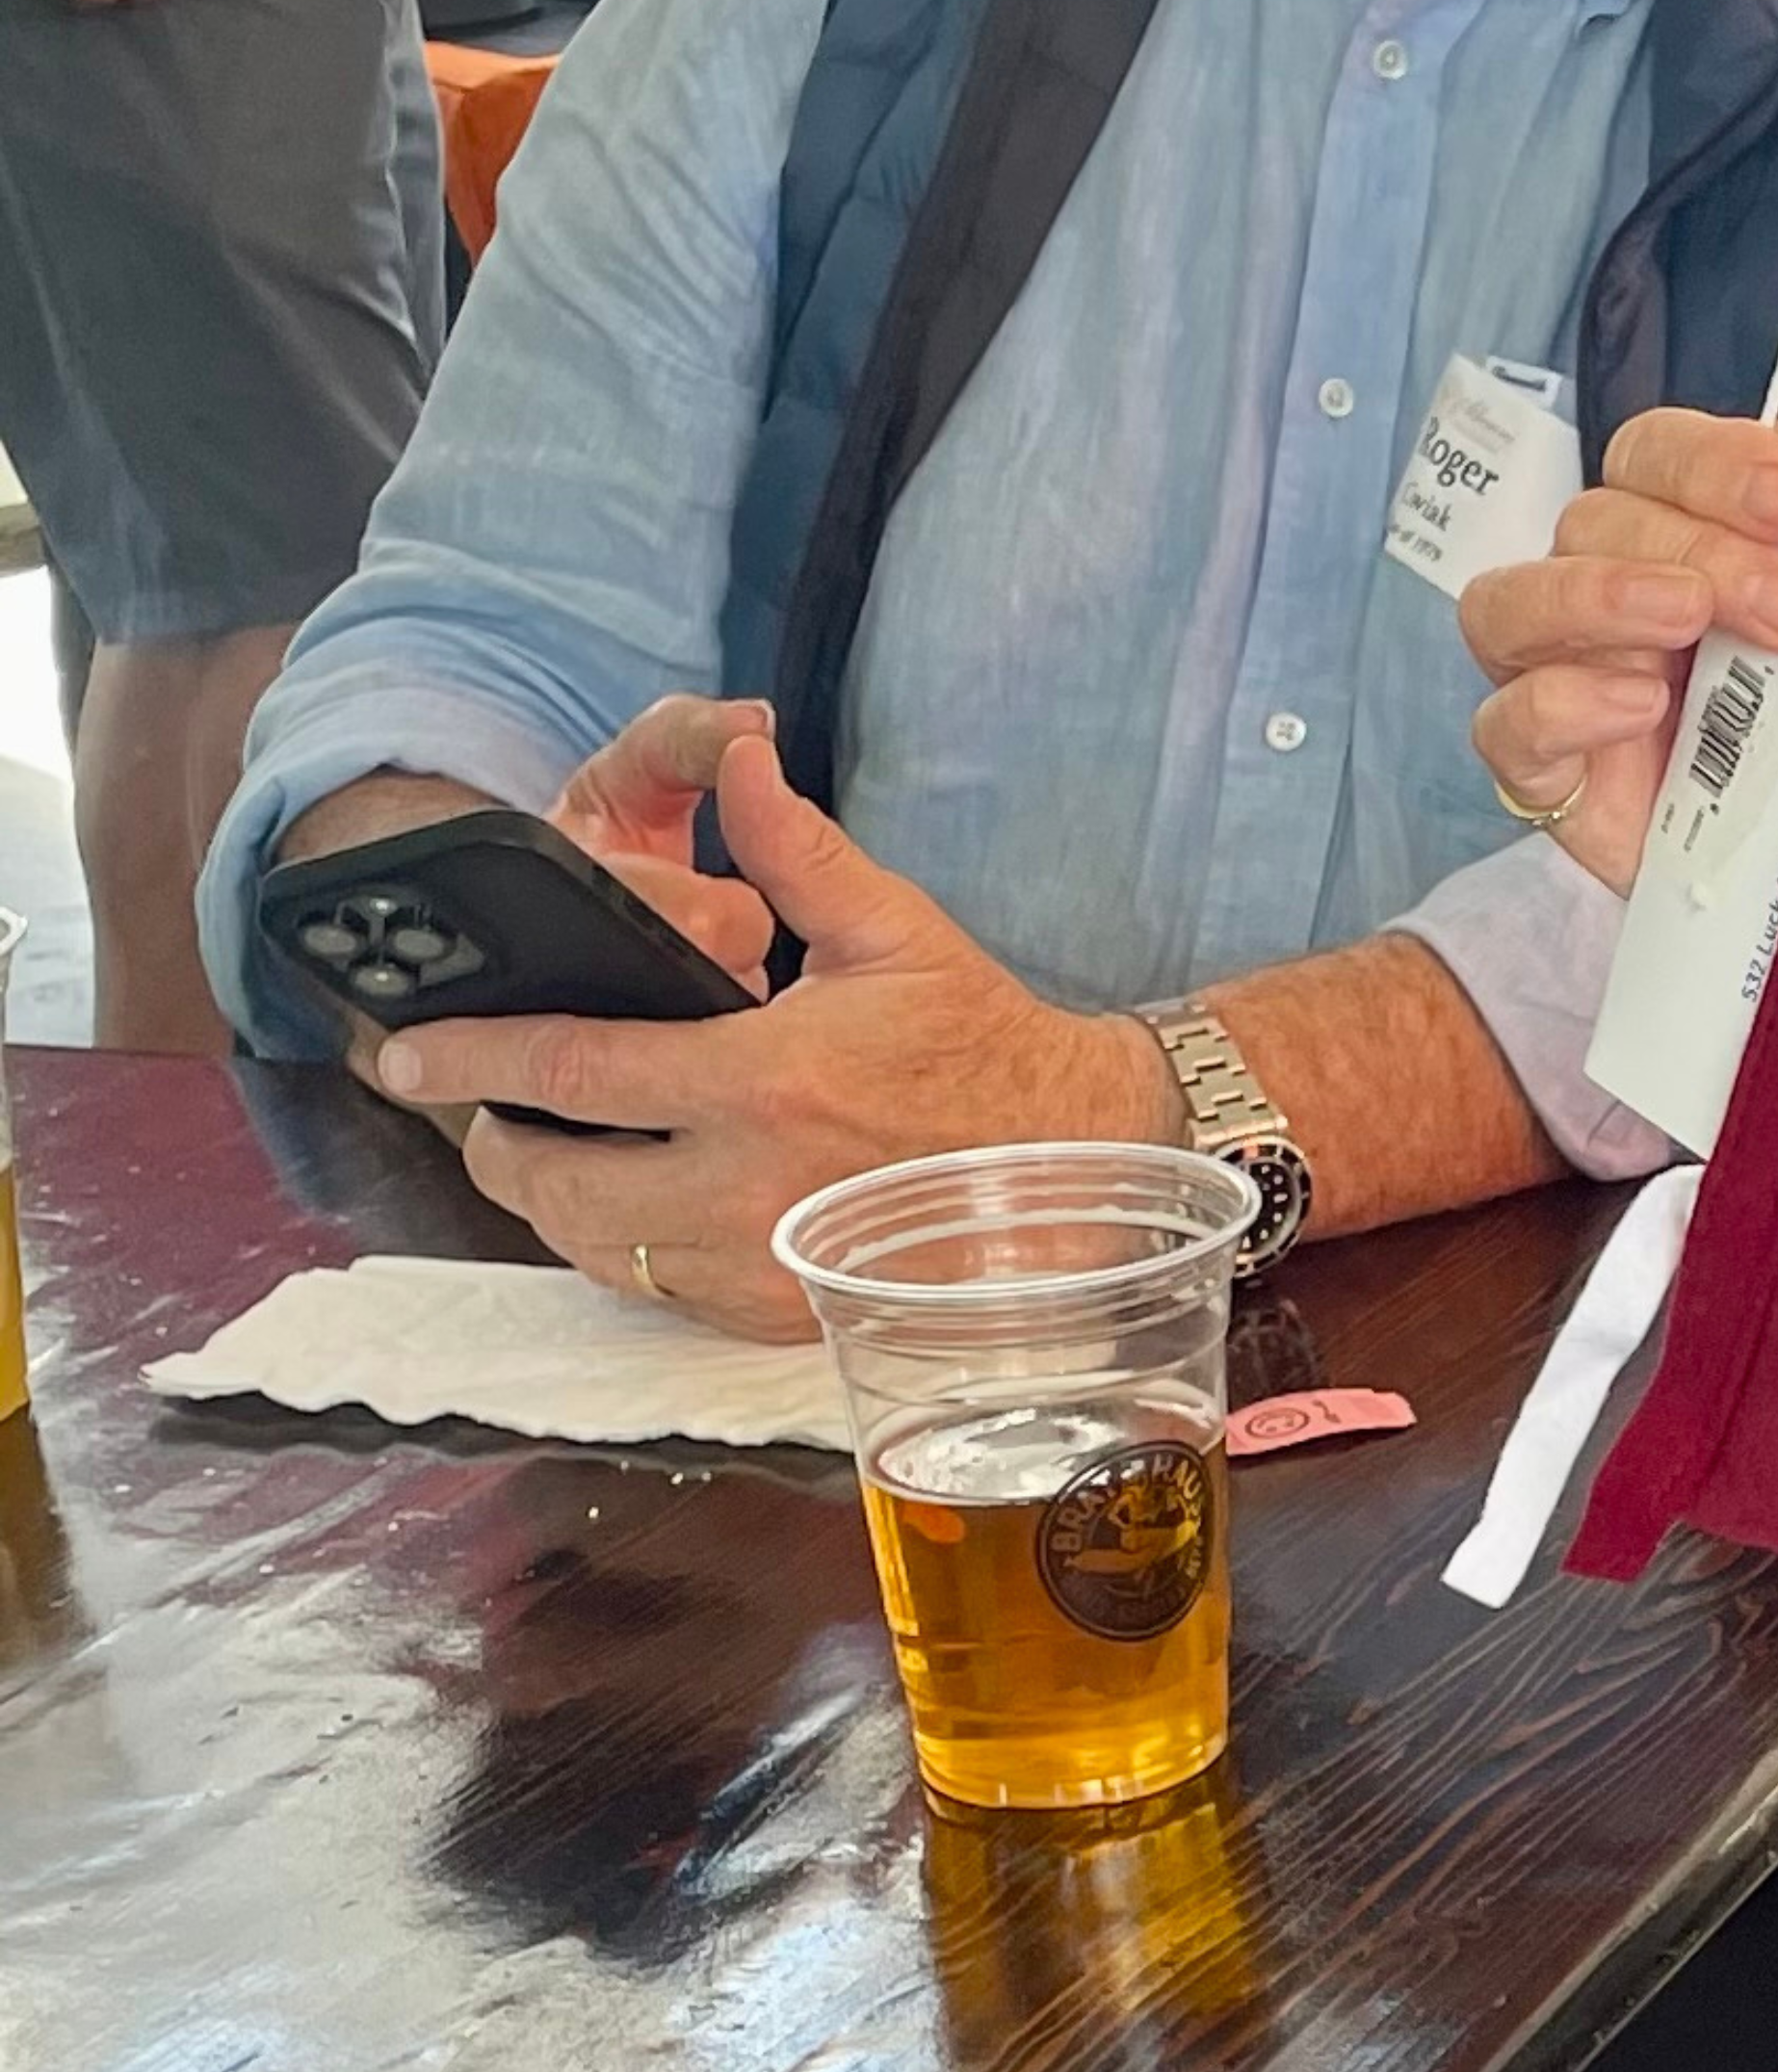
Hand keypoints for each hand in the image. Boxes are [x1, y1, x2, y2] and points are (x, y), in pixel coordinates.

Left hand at [373, 731, 1176, 1338]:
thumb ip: (799, 853)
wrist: (1080, 1163)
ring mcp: (761, 1262)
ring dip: (553, 1201)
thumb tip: (740, 758)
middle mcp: (746, 1184)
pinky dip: (626, 1248)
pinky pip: (658, 1289)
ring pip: (594, 1245)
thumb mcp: (897, 933)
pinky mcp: (780, 1312)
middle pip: (553, 1183)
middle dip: (496, 1143)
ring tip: (551, 1153)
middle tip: (485, 1111)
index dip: (472, 1059)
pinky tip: (640, 1203)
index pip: (570, 1072)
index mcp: (762, 1078)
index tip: (403, 1048)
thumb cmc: (986, 1044)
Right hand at [1455, 410, 1777, 897]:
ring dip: (1605, 594)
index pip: (1655, 454)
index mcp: (1673, 537)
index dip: (1713, 458)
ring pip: (1515, 600)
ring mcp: (1555, 675)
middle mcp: (1599, 589)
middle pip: (1599, 519)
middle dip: (1702, 546)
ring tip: (1688, 618)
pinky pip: (1506, 721)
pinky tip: (1638, 707)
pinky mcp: (1538, 770)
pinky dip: (1565, 702)